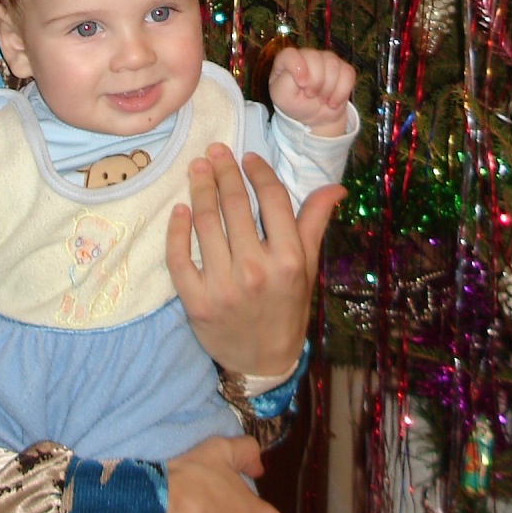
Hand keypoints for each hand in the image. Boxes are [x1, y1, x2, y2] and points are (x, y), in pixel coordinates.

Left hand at [167, 145, 342, 377]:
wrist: (263, 361)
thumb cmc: (287, 309)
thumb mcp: (306, 267)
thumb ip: (314, 223)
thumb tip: (335, 187)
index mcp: (288, 259)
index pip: (272, 200)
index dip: (258, 172)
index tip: (247, 157)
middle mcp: (256, 270)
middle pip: (235, 205)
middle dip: (223, 172)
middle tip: (214, 151)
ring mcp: (223, 286)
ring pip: (206, 224)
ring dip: (200, 190)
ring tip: (197, 169)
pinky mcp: (196, 301)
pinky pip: (179, 257)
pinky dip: (176, 230)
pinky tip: (179, 210)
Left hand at [268, 47, 354, 134]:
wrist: (315, 117)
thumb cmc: (295, 103)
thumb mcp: (282, 97)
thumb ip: (286, 82)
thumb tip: (305, 74)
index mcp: (288, 60)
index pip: (290, 54)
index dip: (298, 68)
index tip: (302, 85)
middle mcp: (308, 55)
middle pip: (315, 58)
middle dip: (315, 83)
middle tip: (311, 95)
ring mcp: (327, 59)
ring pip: (333, 65)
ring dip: (328, 89)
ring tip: (322, 99)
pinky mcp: (344, 68)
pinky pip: (348, 74)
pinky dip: (341, 92)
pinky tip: (333, 100)